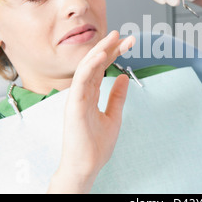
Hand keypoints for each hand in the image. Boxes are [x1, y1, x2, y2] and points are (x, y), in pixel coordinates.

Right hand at [48, 31, 134, 192]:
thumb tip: (122, 77)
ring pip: (86, 67)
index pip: (102, 68)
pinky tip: (102, 54)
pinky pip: (81, 80)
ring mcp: (77, 97)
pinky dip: (90, 65)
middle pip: (95, 64)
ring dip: (100, 50)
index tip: (128, 42)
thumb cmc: (96, 145)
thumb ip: (117, 96)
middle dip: (110, 47)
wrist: (87, 165)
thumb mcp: (114, 115)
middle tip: (126, 36)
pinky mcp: (74, 104)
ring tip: (114, 38)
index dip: (114, 53)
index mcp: (90, 94)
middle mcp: (82, 92)